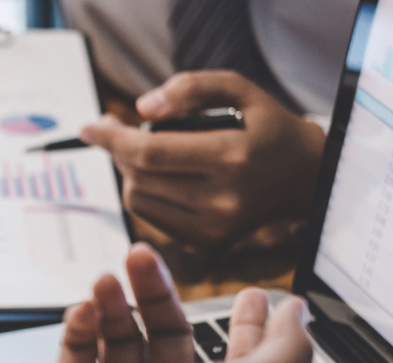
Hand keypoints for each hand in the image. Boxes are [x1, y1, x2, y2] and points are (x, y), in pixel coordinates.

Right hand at [13, 242, 311, 362]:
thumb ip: (284, 351)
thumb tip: (297, 314)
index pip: (235, 357)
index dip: (249, 325)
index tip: (252, 294)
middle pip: (164, 332)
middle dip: (154, 290)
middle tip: (140, 255)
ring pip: (118, 336)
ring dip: (112, 302)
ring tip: (105, 280)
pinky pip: (77, 351)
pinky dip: (80, 326)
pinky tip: (83, 311)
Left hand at [80, 71, 325, 248]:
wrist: (304, 180)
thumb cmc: (268, 129)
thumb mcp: (242, 91)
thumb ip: (193, 88)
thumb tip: (142, 108)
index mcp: (232, 158)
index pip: (150, 152)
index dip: (112, 139)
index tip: (88, 127)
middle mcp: (221, 200)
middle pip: (139, 176)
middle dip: (118, 150)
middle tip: (117, 129)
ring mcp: (212, 229)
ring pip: (138, 199)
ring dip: (128, 172)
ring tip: (143, 151)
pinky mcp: (205, 243)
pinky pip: (150, 217)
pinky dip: (143, 192)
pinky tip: (158, 176)